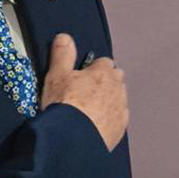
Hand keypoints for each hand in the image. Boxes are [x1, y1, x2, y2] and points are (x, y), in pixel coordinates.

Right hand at [41, 33, 128, 150]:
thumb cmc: (64, 105)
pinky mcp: (120, 129)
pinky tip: (94, 125)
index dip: (91, 68)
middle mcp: (118, 88)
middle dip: (103, 84)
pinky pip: (117, 119)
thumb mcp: (57, 75)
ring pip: (117, 99)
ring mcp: (121, 109)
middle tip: (83, 94)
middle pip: (114, 80)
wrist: (72, 139)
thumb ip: (62, 54)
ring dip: (107, 102)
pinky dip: (108, 120)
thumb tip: (65, 37)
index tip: (80, 76)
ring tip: (87, 112)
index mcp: (104, 72)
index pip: (103, 62)